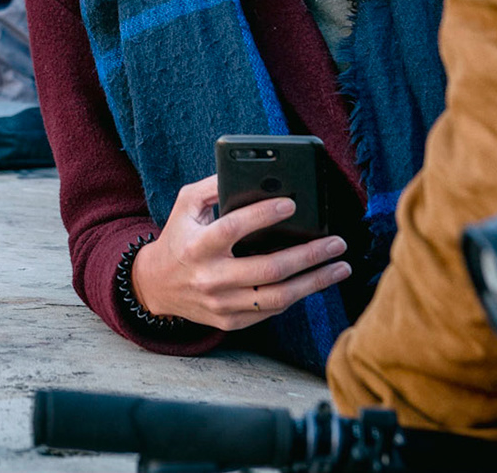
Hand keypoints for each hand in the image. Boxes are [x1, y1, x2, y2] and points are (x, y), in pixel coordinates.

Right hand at [129, 175, 350, 330]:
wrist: (156, 285)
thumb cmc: (179, 237)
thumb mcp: (186, 204)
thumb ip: (215, 186)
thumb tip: (255, 176)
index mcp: (198, 245)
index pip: (234, 228)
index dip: (263, 215)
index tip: (291, 203)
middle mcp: (210, 277)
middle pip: (269, 269)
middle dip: (308, 255)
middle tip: (336, 243)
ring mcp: (222, 303)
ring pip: (278, 297)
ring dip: (314, 282)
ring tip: (340, 267)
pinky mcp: (230, 321)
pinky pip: (271, 310)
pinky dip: (297, 295)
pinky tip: (314, 281)